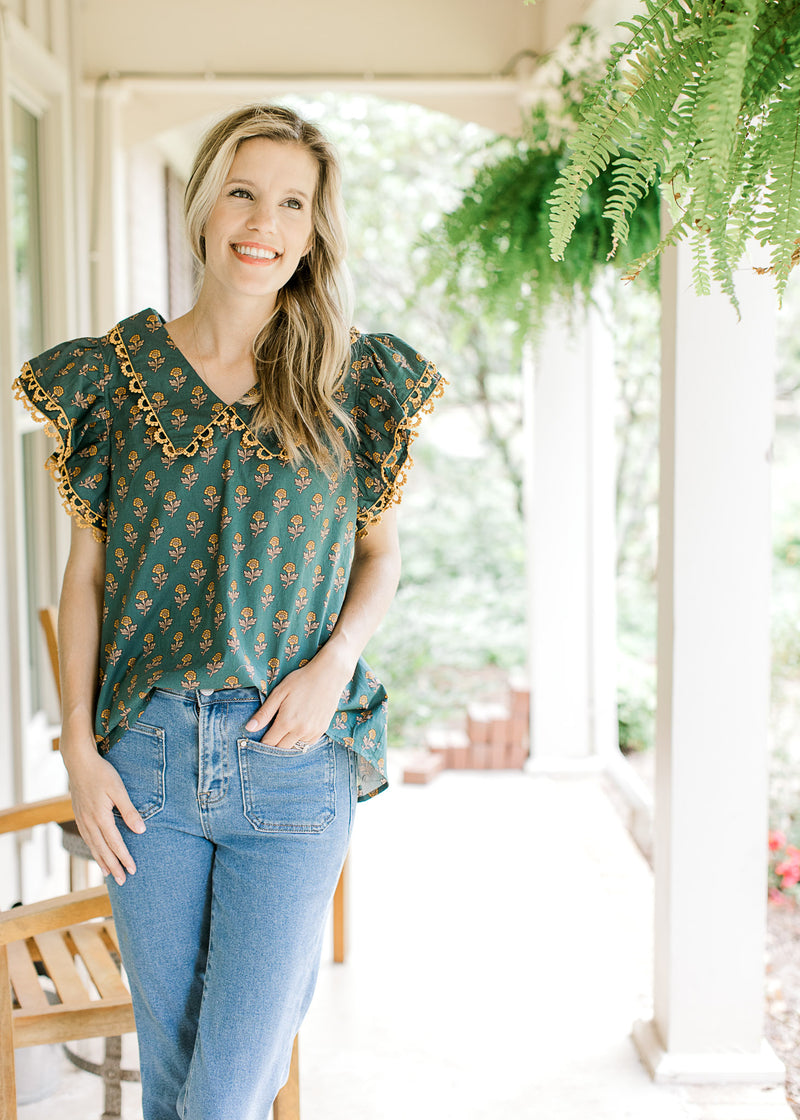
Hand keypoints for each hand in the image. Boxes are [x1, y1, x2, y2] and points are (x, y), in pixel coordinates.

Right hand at [62, 741, 145, 885]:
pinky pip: (86, 838)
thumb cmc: (102, 773)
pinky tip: (97, 853)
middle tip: (123, 881)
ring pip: (93, 846)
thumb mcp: (119, 790)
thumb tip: (141, 830)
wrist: (78, 762)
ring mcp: (82, 819)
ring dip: (102, 861)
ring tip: (109, 874)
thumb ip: (129, 811)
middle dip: (113, 866)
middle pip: (103, 850)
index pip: (115, 844)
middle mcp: (89, 822)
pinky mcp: (79, 815)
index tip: (133, 870)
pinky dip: (92, 849)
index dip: (124, 858)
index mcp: (100, 817)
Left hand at [245, 648, 352, 749]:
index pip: (269, 743)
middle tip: (271, 732)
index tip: (260, 736)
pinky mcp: (322, 730)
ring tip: (287, 728)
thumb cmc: (301, 680)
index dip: (262, 742)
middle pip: (281, 748)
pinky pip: (308, 743)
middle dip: (274, 743)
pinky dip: (301, 739)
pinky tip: (299, 727)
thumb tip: (249, 729)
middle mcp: (300, 730)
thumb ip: (264, 713)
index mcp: (286, 722)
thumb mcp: (279, 693)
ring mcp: (313, 731)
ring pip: (295, 747)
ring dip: (288, 741)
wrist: (329, 675)